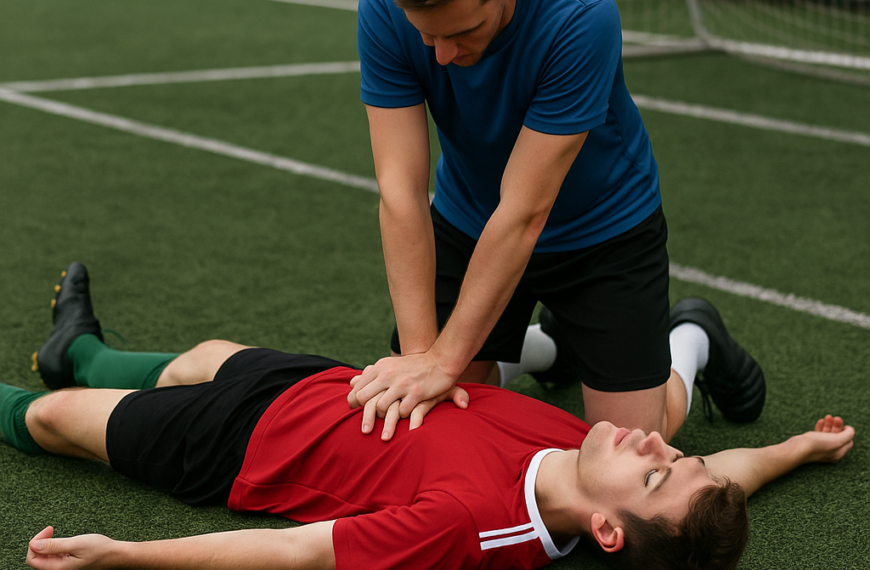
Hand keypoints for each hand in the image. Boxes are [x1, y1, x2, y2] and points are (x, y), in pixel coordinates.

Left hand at [26, 526, 115, 569]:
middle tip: (50, 530)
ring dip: (47, 545)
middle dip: (40, 542)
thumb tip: (34, 544)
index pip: (32, 559)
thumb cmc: (100, 550)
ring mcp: (63, 568)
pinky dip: (54, 548)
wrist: (115, 555)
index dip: (35, 543)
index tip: (47, 531)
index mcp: (58, 568)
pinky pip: (54, 557)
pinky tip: (62, 541)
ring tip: (55, 534)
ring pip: (45, 558)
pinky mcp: (68, 564)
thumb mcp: (75, 544)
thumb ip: (54, 545)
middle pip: (37, 558)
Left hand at [349, 353, 468, 438]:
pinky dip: (402, 417)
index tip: (356, 411)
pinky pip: (402, 412)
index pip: (358, 388)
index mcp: (380, 368)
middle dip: (364, 415)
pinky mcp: (416, 393)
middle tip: (366, 427)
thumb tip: (351, 382)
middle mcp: (388, 375)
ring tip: (388, 423)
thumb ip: (370, 374)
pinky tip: (405, 419)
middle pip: (364, 399)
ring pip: (382, 408)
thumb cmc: (412, 366)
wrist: (440, 361)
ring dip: (384, 418)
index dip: (354, 402)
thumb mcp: (389, 365)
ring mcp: (402, 384)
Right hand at [796, 415, 854, 463]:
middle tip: (836, 418)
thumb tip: (850, 430)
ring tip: (827, 416)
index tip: (845, 426)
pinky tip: (820, 421)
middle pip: (838, 436)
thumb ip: (848, 435)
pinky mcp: (811, 443)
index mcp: (838, 453)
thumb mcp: (838, 440)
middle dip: (837, 426)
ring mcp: (820, 447)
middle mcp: (830, 451)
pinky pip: (818, 434)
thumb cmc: (818, 445)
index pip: (848, 442)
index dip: (847, 433)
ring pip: (827, 434)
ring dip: (828, 424)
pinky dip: (820, 427)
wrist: (798, 448)